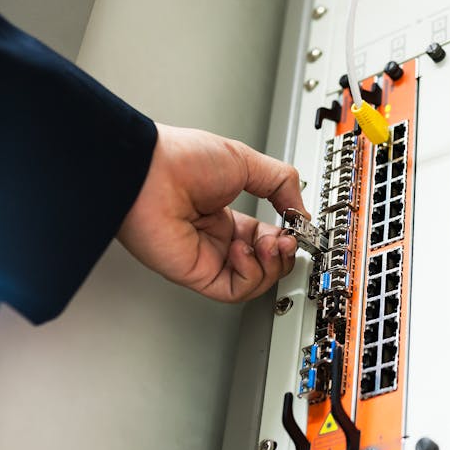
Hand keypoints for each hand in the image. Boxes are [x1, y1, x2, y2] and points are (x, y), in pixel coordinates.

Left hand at [118, 123, 307, 301]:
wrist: (148, 170)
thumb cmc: (180, 160)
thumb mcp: (246, 160)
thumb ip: (281, 183)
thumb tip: (301, 211)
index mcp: (225, 213)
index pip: (266, 237)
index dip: (286, 236)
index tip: (298, 228)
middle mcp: (216, 238)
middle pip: (265, 263)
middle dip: (284, 253)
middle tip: (288, 238)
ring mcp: (206, 257)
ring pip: (254, 281)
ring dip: (272, 265)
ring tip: (270, 243)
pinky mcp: (196, 274)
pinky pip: (235, 289)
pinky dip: (250, 274)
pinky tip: (243, 249)